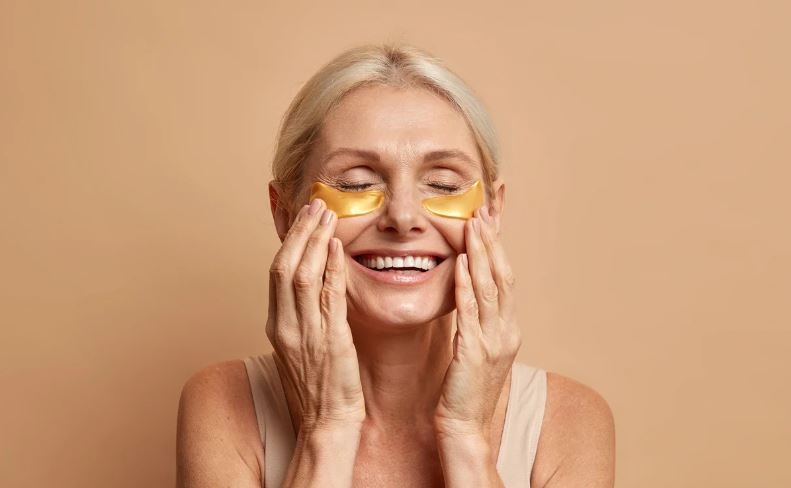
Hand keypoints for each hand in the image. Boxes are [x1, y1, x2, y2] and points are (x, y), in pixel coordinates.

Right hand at [266, 199, 365, 434]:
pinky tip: (337, 247)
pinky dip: (330, 268)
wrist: (326, 424)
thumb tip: (317, 285)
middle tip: (315, 203)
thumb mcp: (304, 347)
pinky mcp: (329, 341)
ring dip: (314, 240)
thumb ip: (305, 316)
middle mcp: (284, 326)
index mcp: (277, 325)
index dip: (290, 241)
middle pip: (283, 266)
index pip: (276, 273)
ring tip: (327, 214)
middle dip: (299, 231)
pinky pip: (327, 297)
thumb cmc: (320, 388)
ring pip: (300, 275)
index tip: (304, 217)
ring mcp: (304, 334)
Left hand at [434, 206, 521, 438]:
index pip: (506, 279)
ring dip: (480, 255)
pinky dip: (466, 286)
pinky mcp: (473, 353)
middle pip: (502, 277)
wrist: (464, 427)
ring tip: (472, 227)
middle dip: (492, 242)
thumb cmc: (465, 389)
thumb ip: (477, 321)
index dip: (498, 249)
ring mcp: (493, 342)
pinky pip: (470, 312)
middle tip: (482, 212)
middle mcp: (507, 332)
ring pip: (490, 289)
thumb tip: (467, 291)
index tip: (489, 221)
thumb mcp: (477, 349)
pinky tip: (460, 264)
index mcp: (508, 329)